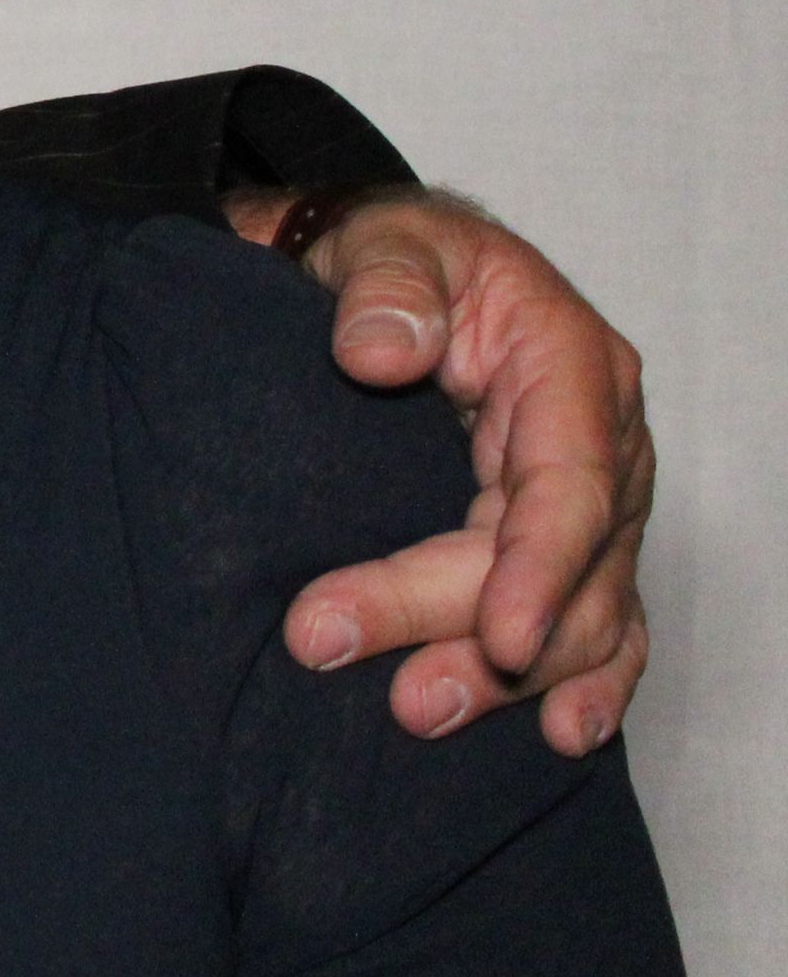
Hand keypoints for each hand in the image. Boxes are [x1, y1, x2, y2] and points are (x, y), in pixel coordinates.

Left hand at [256, 186, 651, 755]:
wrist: (387, 274)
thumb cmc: (391, 257)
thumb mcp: (382, 242)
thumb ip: (386, 287)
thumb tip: (380, 352)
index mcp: (572, 365)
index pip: (572, 483)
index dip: (537, 566)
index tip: (493, 636)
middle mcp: (602, 441)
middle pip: (565, 562)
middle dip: (477, 629)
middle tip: (374, 674)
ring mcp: (592, 499)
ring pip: (583, 609)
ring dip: (513, 675)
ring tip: (422, 712)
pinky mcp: (564, 540)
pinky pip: (598, 621)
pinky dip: (585, 681)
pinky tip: (558, 734)